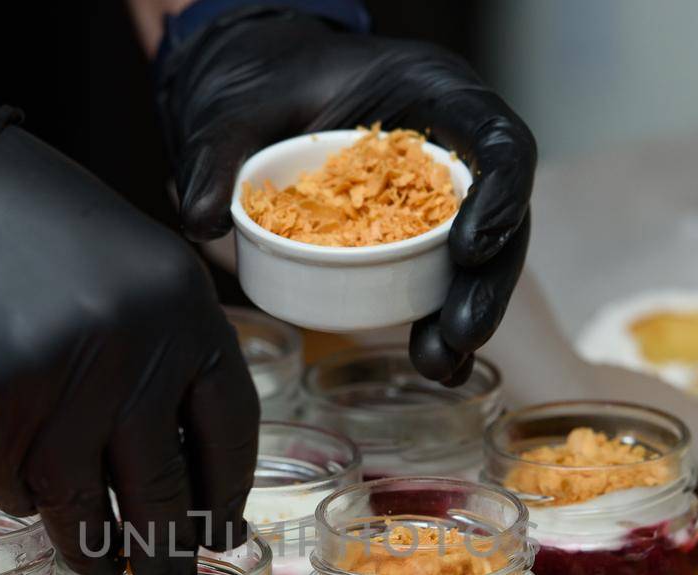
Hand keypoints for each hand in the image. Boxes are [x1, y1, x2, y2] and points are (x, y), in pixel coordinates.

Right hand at [0, 79, 257, 574]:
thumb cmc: (3, 215)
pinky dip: (16, 494)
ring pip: (88, 511)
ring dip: (93, 548)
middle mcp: (132, 352)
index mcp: (179, 305)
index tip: (221, 530)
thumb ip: (157, 343)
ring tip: (97, 564)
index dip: (227, 491)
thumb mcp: (118, 262)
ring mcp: (57, 390)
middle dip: (166, 553)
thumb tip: (182, 447)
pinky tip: (10, 475)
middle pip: (166, 491)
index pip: (230, 426)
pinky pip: (14, 490)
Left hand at [156, 7, 535, 384]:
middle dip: (487, 280)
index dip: (500, 194)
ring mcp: (442, 195)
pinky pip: (445, 280)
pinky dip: (442, 323)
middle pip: (501, 213)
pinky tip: (435, 367)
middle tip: (459, 332)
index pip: (497, 139)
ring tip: (437, 364)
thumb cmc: (266, 83)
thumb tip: (196, 218)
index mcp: (435, 93)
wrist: (261, 92)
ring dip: (464, 314)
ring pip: (481, 258)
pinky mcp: (421, 234)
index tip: (470, 248)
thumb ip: (217, 151)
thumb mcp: (238, 107)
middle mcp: (453, 145)